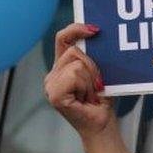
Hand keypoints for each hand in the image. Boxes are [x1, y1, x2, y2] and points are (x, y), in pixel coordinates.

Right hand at [46, 23, 136, 152]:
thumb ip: (90, 56)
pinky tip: (85, 98)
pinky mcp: (54, 94)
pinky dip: (85, 86)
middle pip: (74, 51)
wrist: (102, 123)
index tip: (94, 29)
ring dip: (90, 78)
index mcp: (61, 67)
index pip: (62, 39)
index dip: (75, 29)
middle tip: (95, 85)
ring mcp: (50, 85)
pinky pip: (74, 75)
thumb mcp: (97, 72)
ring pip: (76, 63)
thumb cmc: (101, 99)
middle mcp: (52, 74)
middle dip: (92, 66)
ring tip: (90, 93)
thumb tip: (95, 33)